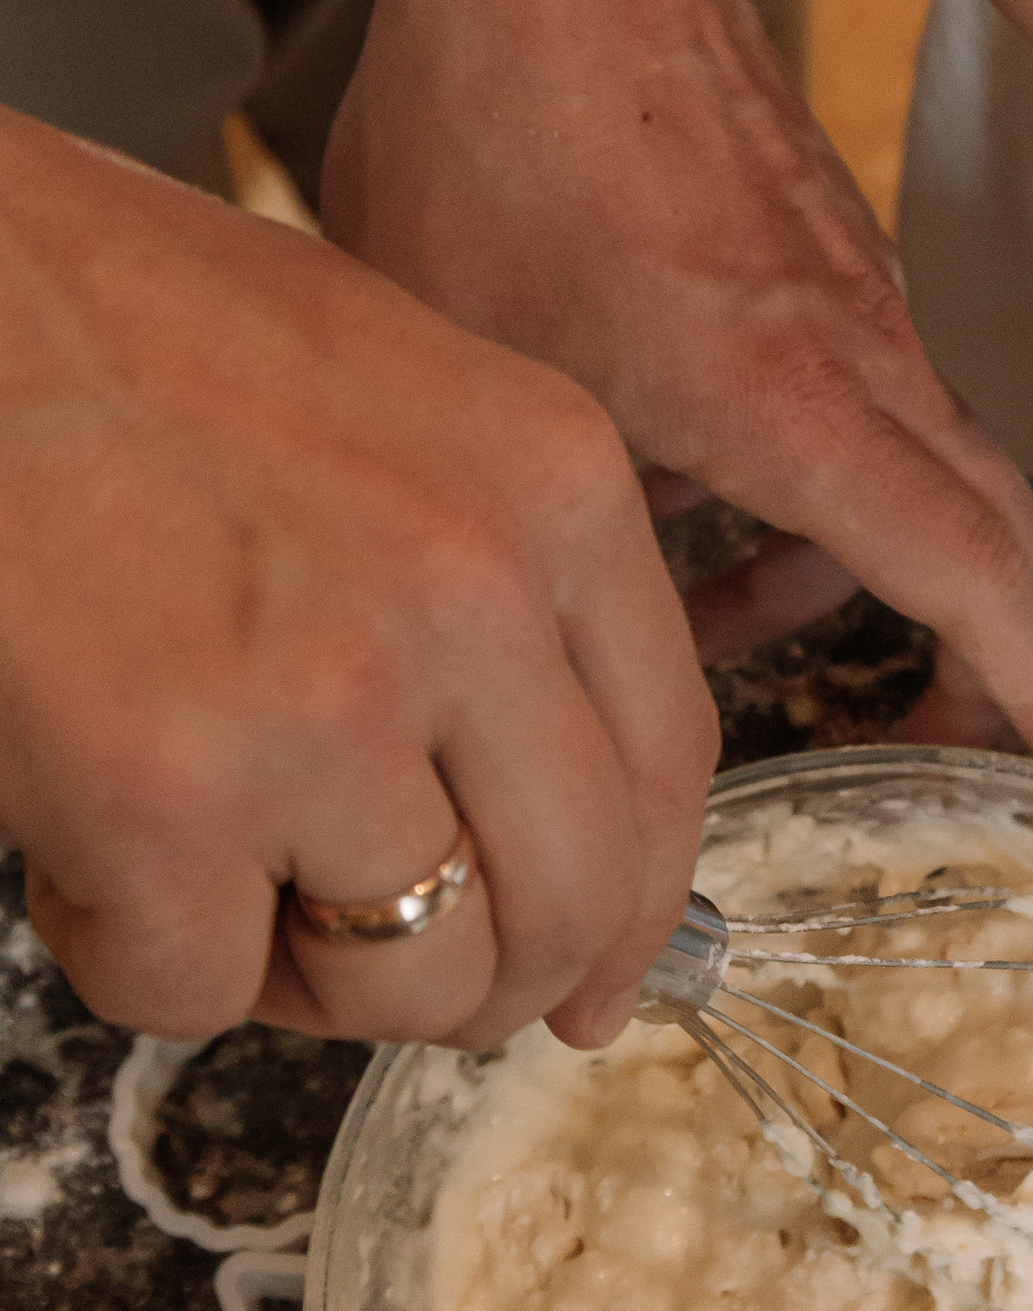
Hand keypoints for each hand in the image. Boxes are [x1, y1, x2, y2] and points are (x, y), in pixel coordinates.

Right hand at [0, 112, 716, 1049]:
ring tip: (205, 867)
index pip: (670, 760)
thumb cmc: (115, 322)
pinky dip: (134, 950)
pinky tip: (83, 837)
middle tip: (375, 968)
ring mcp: (327, 702)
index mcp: (551, 484)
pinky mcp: (165, 797)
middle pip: (568, 902)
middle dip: (479, 983)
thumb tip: (537, 797)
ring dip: (305, 977)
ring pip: (409, 981)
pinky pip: (200, 988)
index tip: (591, 988)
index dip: (634, 913)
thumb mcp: (392, 395)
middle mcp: (472, 595)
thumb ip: (494, 576)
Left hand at [325, 0, 1032, 770]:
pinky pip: (860, 385)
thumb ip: (563, 506)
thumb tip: (587, 604)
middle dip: (971, 648)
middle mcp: (860, 349)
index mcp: (793, 403)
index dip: (1030, 686)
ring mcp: (853, 287)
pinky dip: (808, 459)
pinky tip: (671, 464)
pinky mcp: (821, 241)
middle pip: (991, 529)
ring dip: (840, 554)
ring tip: (703, 602)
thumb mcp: (491, 378)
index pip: (967, 576)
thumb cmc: (499, 137)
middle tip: (908, 729)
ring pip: (912, 460)